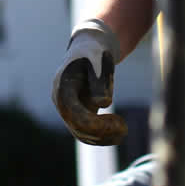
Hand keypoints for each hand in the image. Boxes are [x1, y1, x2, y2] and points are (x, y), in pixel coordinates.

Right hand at [55, 20, 122, 144]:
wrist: (91, 48)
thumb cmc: (95, 54)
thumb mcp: (99, 63)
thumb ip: (99, 82)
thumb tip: (103, 103)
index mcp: (62, 86)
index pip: (74, 113)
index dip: (95, 123)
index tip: (117, 121)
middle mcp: (60, 100)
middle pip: (77, 127)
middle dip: (101, 132)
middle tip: (124, 127)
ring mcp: (67, 107)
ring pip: (81, 134)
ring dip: (103, 137)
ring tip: (123, 130)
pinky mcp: (76, 113)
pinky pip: (86, 132)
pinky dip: (102, 136)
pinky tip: (118, 131)